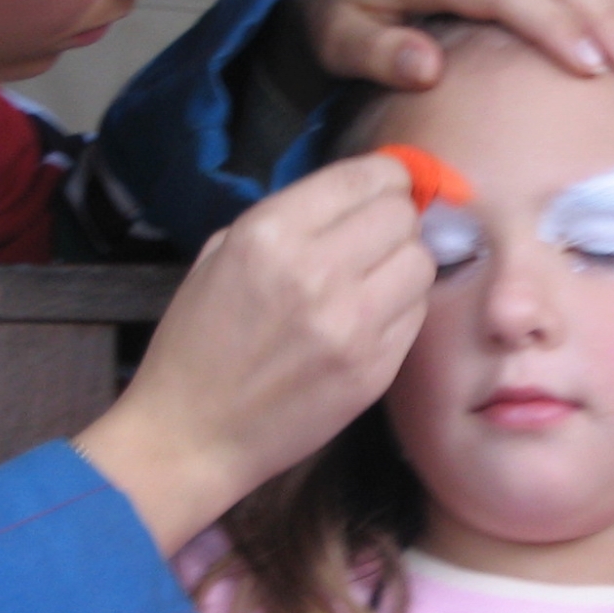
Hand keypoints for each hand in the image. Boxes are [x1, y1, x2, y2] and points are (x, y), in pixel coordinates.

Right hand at [76, 153, 432, 552]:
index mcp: (271, 234)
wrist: (191, 435)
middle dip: (394, 220)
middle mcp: (318, 271)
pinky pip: (416, 315)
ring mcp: (352, 325)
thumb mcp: (221, 255)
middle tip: (375, 239)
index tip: (384, 188)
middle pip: (402, 216)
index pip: (367, 177)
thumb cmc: (197, 343)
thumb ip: (288, 219)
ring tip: (374, 280)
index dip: (386, 177)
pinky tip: (370, 319)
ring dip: (403, 264)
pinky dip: (401, 308)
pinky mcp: (375, 370)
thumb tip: (354, 200)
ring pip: (422, 262)